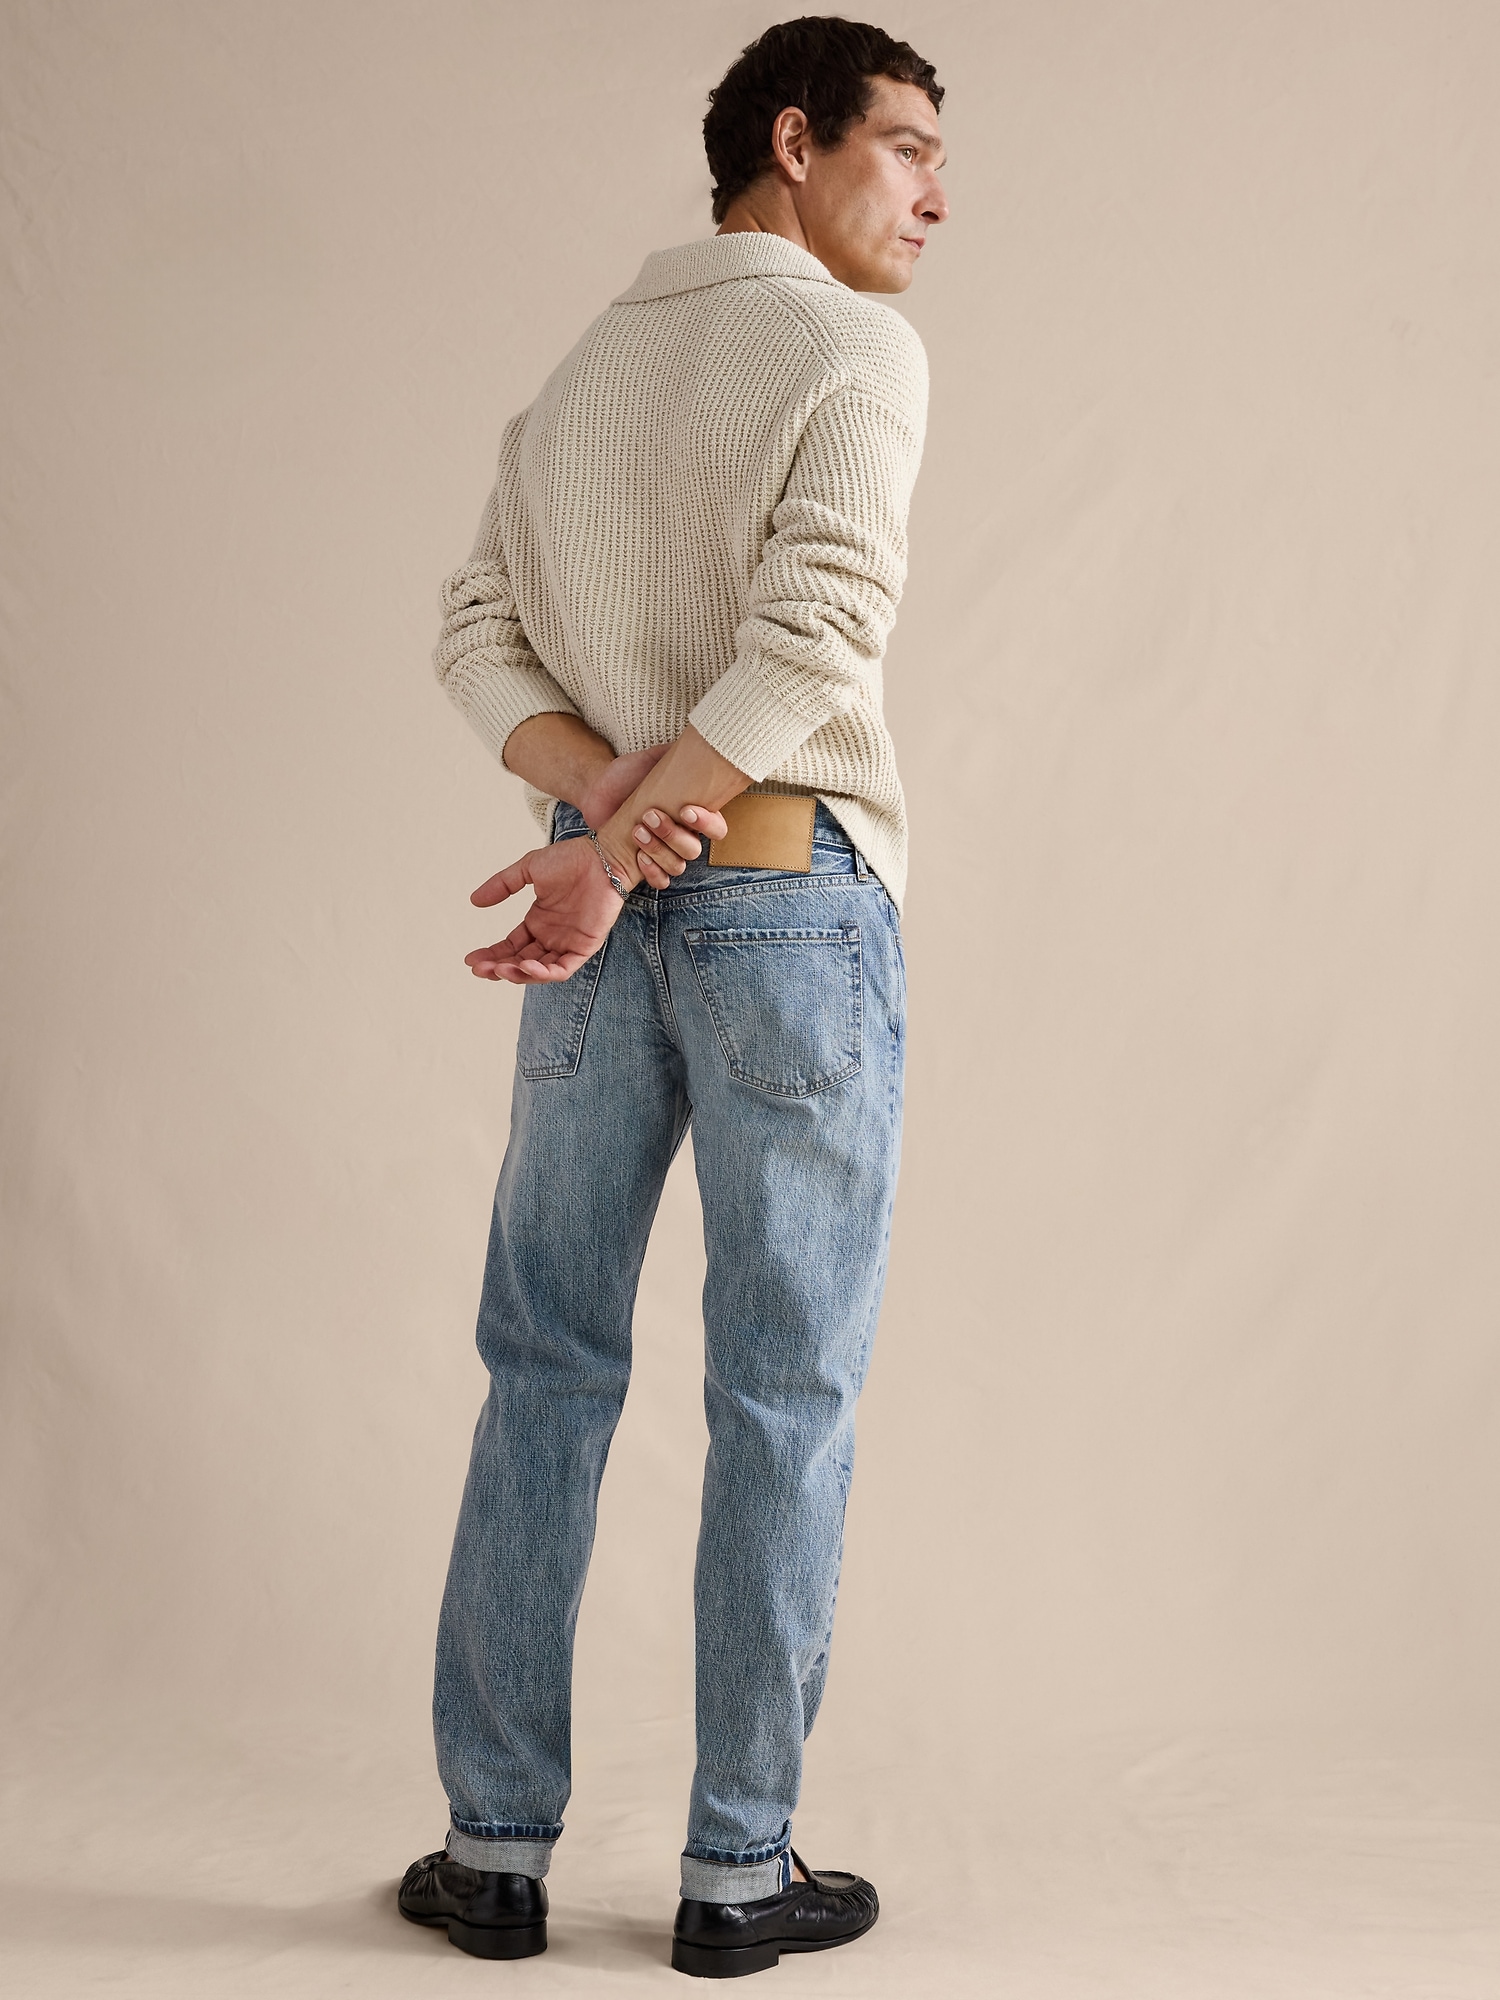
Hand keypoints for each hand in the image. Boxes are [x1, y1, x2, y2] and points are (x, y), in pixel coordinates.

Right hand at [465, 834, 627, 983]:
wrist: (602, 856)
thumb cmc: (571, 858)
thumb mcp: (527, 869)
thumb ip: (502, 885)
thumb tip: (474, 901)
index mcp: (538, 922)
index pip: (511, 947)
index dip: (491, 954)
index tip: (470, 959)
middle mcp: (551, 936)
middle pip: (520, 962)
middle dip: (498, 968)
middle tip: (479, 969)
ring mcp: (568, 943)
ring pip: (539, 971)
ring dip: (518, 973)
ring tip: (499, 969)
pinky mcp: (585, 947)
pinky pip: (563, 969)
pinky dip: (545, 972)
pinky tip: (527, 966)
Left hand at [579, 748, 727, 887]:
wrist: (595, 790)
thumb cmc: (624, 775)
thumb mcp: (648, 760)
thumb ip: (671, 753)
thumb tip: (696, 740)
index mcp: (690, 813)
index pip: (716, 827)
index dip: (707, 823)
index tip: (686, 810)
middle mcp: (681, 835)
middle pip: (695, 849)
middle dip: (673, 834)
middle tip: (650, 815)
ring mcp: (664, 852)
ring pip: (678, 865)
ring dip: (658, 849)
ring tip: (636, 830)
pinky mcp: (646, 865)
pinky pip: (662, 881)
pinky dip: (653, 872)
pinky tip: (638, 857)